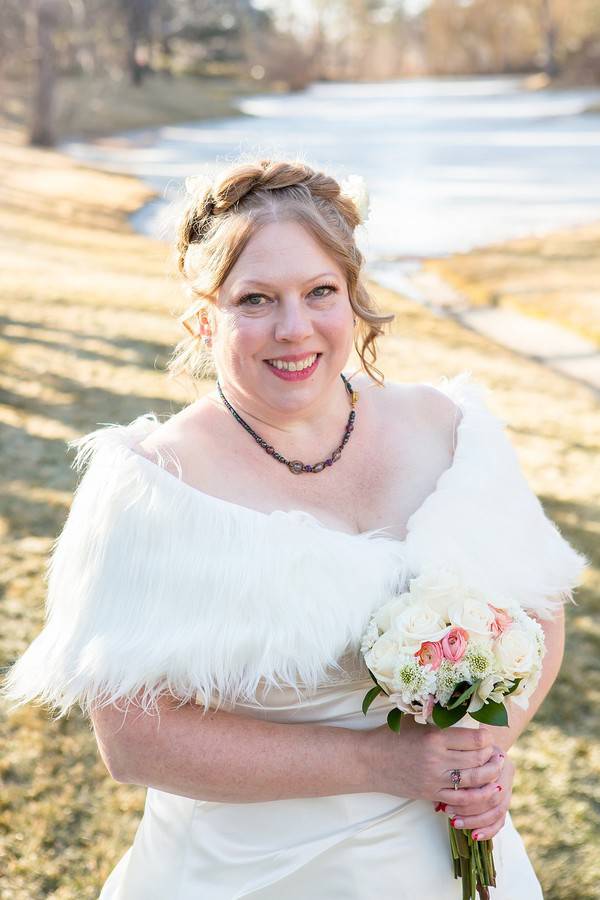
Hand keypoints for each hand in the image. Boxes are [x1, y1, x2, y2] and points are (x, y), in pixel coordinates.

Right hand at [363, 715, 502, 801]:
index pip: (475, 739)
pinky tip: (484, 791)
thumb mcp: (415, 720)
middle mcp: (437, 759)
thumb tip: (465, 712)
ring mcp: (435, 779)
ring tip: (496, 770)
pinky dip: (477, 797)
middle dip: (492, 757)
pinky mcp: (431, 794)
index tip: (488, 736)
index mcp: (435, 736)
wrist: (369, 761)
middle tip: (497, 753)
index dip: (487, 738)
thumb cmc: (392, 736)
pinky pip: (461, 800)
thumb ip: (439, 719)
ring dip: (490, 777)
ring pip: (475, 782)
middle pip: (479, 760)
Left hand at [434, 752, 513, 840]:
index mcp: (496, 755)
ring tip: (456, 824)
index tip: (446, 798)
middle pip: (492, 797)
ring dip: (476, 821)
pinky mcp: (506, 800)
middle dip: (469, 809)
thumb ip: (454, 772)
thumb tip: (438, 804)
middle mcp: (506, 770)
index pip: (485, 779)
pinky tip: (474, 836)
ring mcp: (508, 786)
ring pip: (498, 811)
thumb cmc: (462, 747)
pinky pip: (501, 820)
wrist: (479, 744)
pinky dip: (488, 830)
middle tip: (449, 813)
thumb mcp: (458, 753)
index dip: (467, 792)